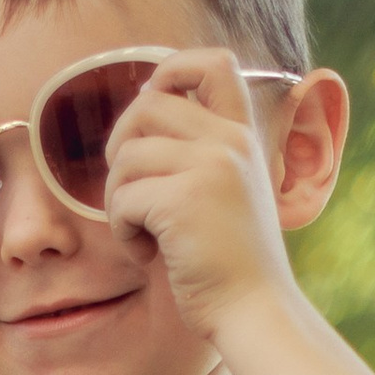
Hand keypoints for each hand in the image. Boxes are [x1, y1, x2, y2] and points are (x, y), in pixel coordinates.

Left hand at [101, 53, 296, 340]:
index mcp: (243, 136)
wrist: (255, 312)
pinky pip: (123, 199)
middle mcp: (230, 142)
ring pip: (126, 156)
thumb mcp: (228, 194)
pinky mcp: (184, 201)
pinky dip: (122, 231)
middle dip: (121, 146)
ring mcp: (210, 167)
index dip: (170, 71)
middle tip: (131, 193)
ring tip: (143, 233)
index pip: (213, 62)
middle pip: (147, 105)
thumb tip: (138, 120)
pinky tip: (148, 254)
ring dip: (119, 201)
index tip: (151, 112)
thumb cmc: (233, 265)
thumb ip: (198, 155)